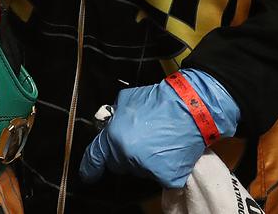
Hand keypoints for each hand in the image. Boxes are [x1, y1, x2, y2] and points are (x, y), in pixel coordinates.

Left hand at [80, 70, 239, 188]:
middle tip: (141, 138)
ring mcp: (147, 168)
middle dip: (124, 154)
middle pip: (118, 164)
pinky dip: (164, 168)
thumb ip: (113, 117)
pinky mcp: (166, 176)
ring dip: (143, 160)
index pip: (95, 157)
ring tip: (157, 141)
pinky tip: (169, 152)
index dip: (90, 168)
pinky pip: (159, 177)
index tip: (87, 175)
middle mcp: (128, 155)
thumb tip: (109, 126)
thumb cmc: (160, 102)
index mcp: (115, 137)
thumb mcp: (125, 100)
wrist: (190, 107)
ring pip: (138, 170)